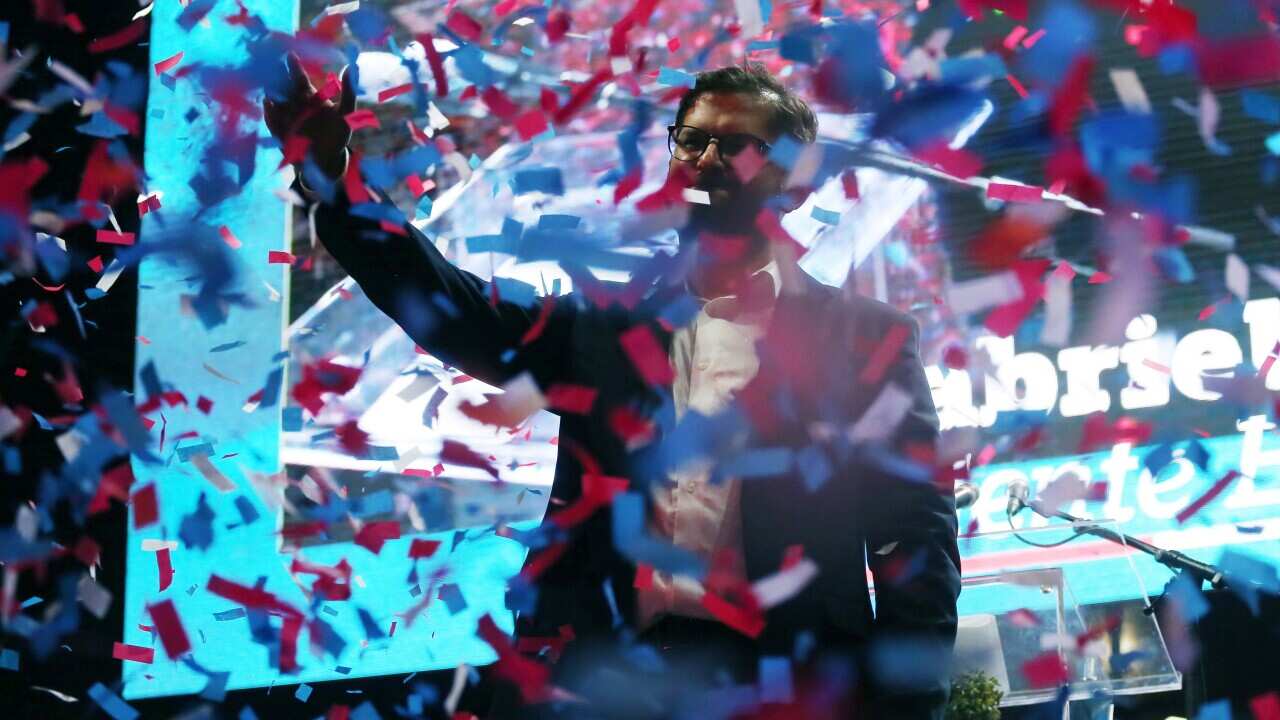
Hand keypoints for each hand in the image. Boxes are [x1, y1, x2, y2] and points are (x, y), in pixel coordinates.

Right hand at [263, 53, 354, 179]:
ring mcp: (284, 116)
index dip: (293, 66)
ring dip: (270, 90)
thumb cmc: (338, 135)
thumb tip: (351, 67)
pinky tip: (269, 103)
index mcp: (309, 95)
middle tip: (271, 61)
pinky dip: (270, 112)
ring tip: (270, 81)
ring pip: (273, 99)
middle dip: (275, 73)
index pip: (298, 77)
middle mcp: (293, 102)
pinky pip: (272, 120)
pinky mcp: (279, 131)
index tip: (290, 54)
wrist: (328, 161)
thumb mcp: (346, 114)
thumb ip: (349, 92)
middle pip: (281, 84)